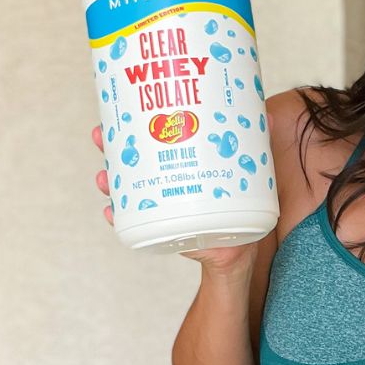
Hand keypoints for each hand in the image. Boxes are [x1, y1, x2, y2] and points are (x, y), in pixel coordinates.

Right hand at [90, 124, 256, 278]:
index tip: (115, 112)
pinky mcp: (163, 231)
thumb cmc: (237, 205)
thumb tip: (264, 116)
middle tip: (100, 136)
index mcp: (177, 162)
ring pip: (126, 190)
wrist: (237, 252)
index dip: (128, 125)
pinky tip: (110, 213)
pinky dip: (119, 218)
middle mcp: (163, 182)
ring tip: (102, 177)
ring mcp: (159, 207)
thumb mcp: (244, 173)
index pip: (148, 139)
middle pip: (130, 160)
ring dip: (109, 181)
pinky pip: (134, 224)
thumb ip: (251, 147)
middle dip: (111, 147)